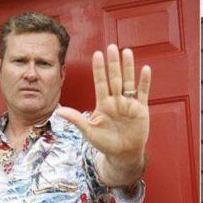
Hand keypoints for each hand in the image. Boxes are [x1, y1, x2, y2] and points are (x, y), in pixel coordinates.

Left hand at [56, 44, 150, 162]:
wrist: (123, 155)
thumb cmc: (105, 144)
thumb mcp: (89, 132)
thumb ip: (76, 119)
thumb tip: (58, 111)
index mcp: (103, 104)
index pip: (100, 82)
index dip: (99, 69)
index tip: (97, 54)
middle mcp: (116, 100)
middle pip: (115, 78)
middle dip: (113, 63)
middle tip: (111, 47)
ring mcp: (129, 103)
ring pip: (128, 82)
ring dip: (128, 67)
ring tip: (127, 51)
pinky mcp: (141, 109)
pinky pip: (143, 92)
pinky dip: (144, 81)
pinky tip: (145, 69)